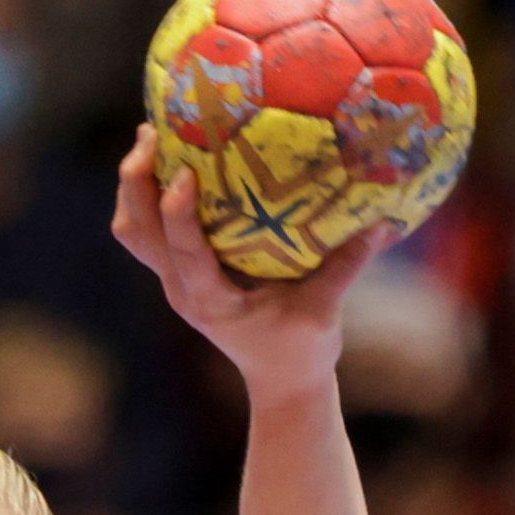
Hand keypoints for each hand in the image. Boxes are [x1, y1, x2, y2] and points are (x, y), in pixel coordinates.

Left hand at [111, 127, 391, 404]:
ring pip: (133, 228)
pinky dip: (149, 193)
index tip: (186, 172)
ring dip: (134, 184)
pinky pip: (149, 229)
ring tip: (154, 136)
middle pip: (136, 231)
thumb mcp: (325, 312)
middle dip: (136, 180)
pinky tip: (173, 157)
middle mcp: (182, 288)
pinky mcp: (180, 271)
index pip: (183, 252)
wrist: (281, 382)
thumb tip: (381, 223)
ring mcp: (175, 280)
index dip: (178, 212)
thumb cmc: (302, 351)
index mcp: (211, 301)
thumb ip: (346, 268)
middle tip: (155, 131)